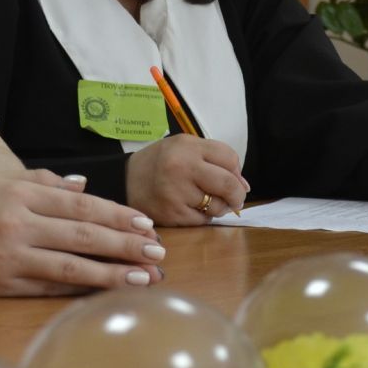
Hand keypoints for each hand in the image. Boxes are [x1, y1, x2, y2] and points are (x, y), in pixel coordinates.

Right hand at [0, 167, 166, 296]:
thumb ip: (42, 182)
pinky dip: (80, 291)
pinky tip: (105, 292)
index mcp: (19, 195)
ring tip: (145, 278)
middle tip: (159, 253)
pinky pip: (48, 289)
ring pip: (71, 267)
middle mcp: (17, 226)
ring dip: (112, 274)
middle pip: (83, 235)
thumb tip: (85, 188)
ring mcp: (9, 258)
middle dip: (126, 245)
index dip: (118, 216)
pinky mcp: (1, 286)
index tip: (147, 225)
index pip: (81, 206)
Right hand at [125, 134, 250, 225]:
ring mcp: (177, 193)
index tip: (234, 178)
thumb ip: (214, 159)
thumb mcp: (184, 147)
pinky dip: (203, 217)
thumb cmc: (160, 163)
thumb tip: (244, 186)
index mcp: (187, 146)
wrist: (124, 181)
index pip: (230, 158)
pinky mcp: (173, 214)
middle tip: (236, 199)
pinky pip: (203, 220)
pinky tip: (191, 208)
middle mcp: (182, 168)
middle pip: (228, 184)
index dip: (237, 171)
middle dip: (237, 195)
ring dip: (219, 207)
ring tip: (206, 201)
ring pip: (218, 206)